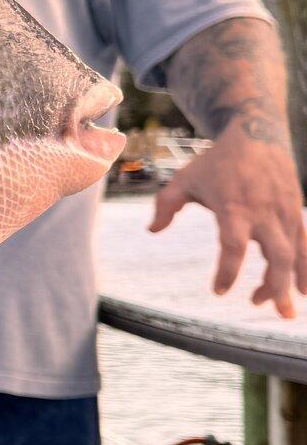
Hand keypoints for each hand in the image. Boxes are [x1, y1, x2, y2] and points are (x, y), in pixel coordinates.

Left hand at [150, 122, 306, 317]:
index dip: (228, 271)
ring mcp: (285, 212)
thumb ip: (166, 205)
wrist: (256, 132)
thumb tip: (152, 230)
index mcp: (234, 207)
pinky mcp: (297, 210)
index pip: (233, 246)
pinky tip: (302, 289)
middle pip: (277, 255)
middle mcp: (264, 212)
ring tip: (285, 312)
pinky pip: (306, 243)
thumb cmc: (216, 161)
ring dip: (292, 283)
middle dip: (274, 286)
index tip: (218, 291)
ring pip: (296, 254)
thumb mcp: (184, 179)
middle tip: (267, 311)